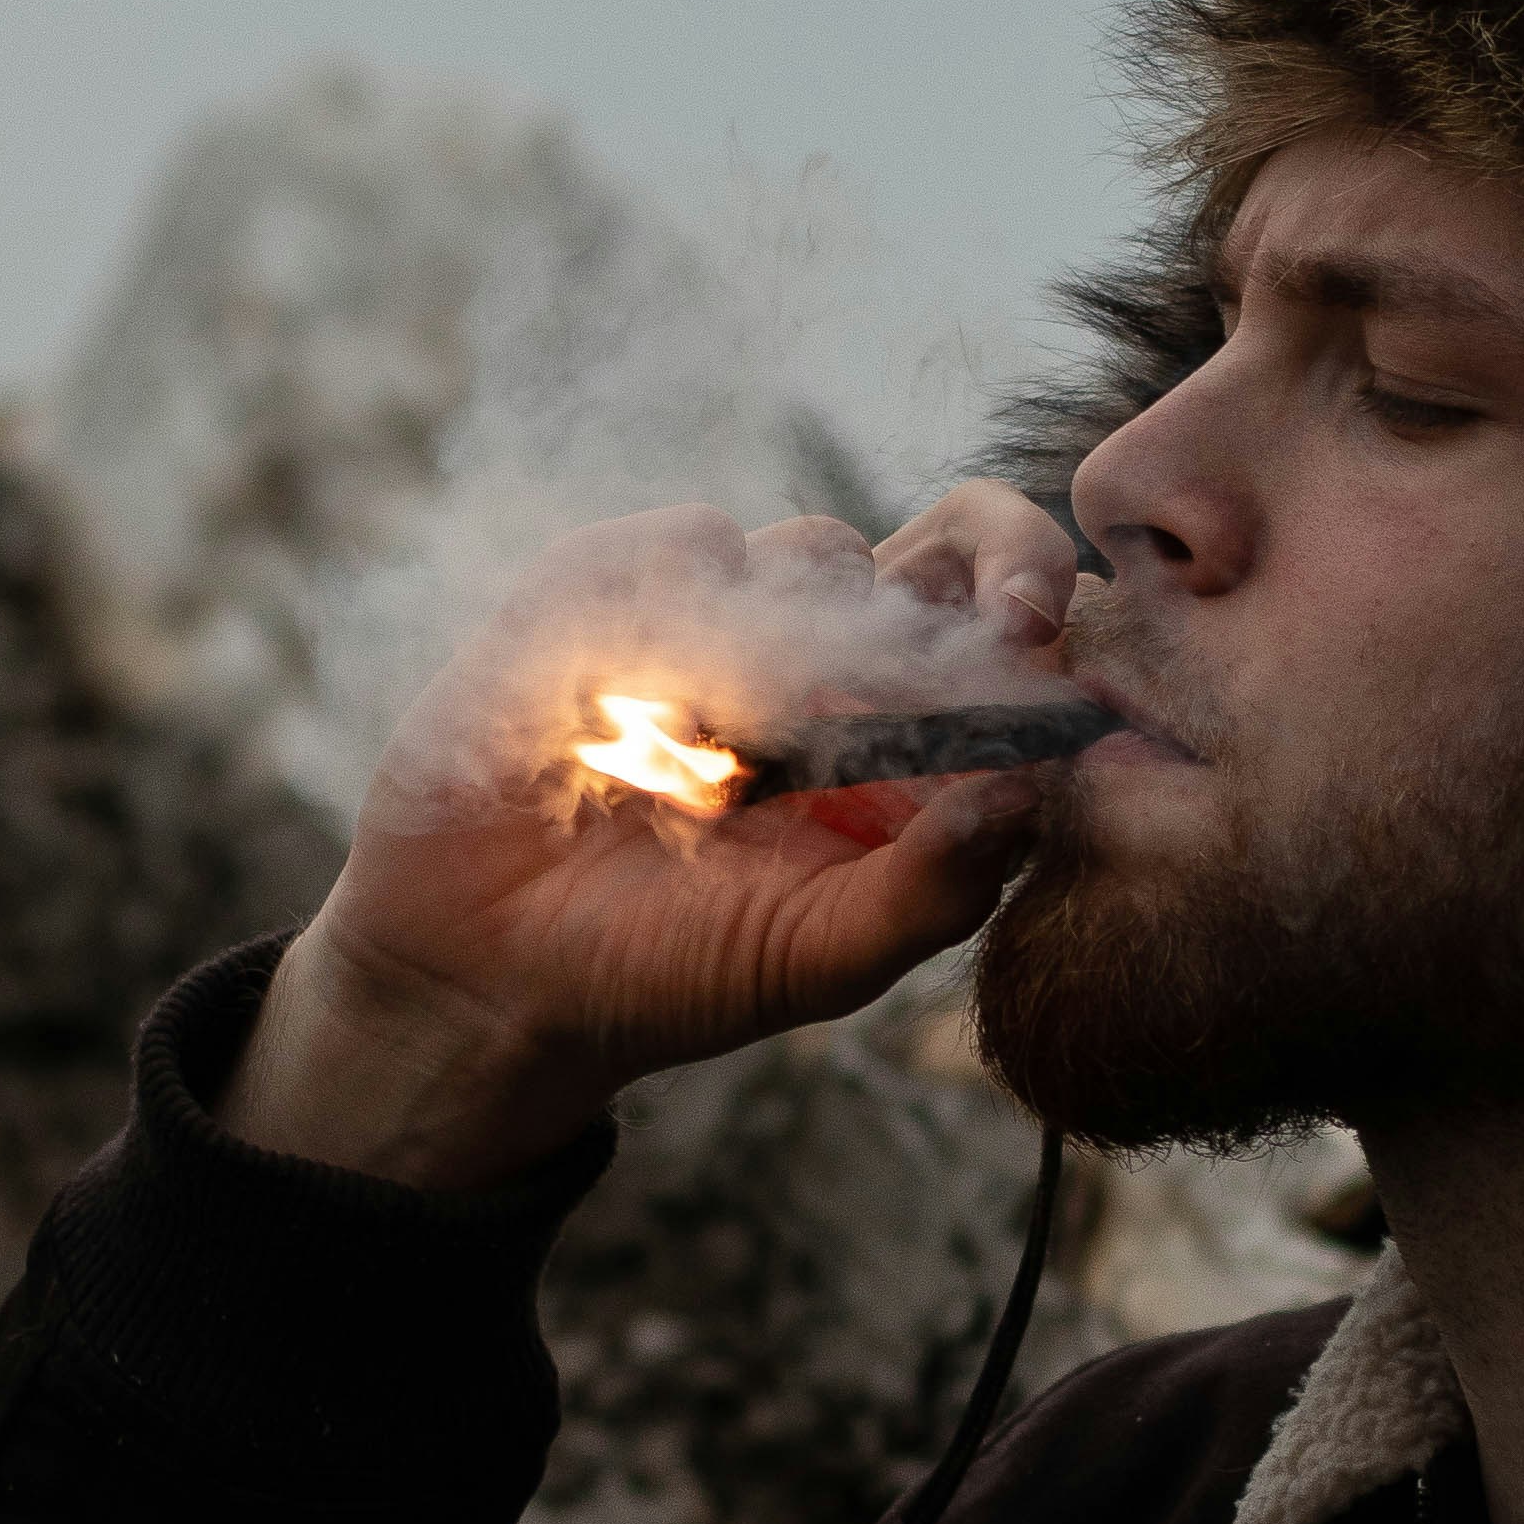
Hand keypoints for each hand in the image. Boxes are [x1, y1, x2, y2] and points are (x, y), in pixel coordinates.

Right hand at [220, 499, 1079, 1190]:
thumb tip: (1024, 796)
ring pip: (810, 548)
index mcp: (901, 749)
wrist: (486, 971)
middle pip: (939, 548)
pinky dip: (669, 615)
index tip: (1036, 616)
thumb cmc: (667, 976)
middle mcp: (829, 670)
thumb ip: (932, 890)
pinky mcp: (609, 588)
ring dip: (792, 643)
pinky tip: (630, 719)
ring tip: (721, 770)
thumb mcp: (818, 958)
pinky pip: (676, 546)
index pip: (1002, 634)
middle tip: (987, 612)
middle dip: (981, 556)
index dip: (1033, 595)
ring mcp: (720, 619)